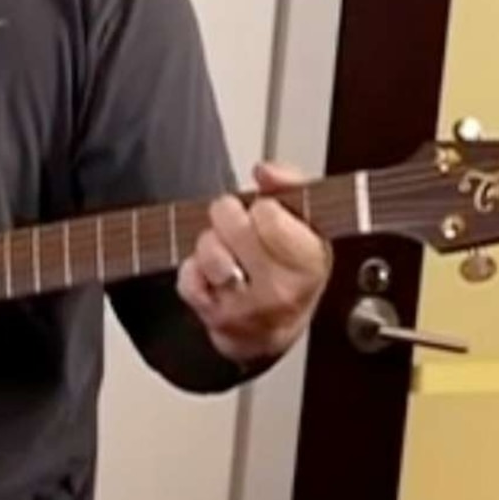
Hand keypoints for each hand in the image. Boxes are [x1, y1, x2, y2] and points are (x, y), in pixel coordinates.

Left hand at [177, 162, 330, 361]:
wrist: (275, 328)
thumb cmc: (291, 271)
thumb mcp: (307, 225)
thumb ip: (290, 186)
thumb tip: (266, 170)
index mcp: (311, 262)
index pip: (268, 213)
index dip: (262, 208)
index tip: (267, 217)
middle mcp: (283, 291)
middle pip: (233, 225)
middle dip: (231, 218)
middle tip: (240, 229)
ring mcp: (248, 310)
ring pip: (208, 250)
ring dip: (211, 246)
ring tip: (227, 254)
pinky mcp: (216, 322)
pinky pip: (187, 278)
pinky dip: (194, 273)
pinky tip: (213, 277)